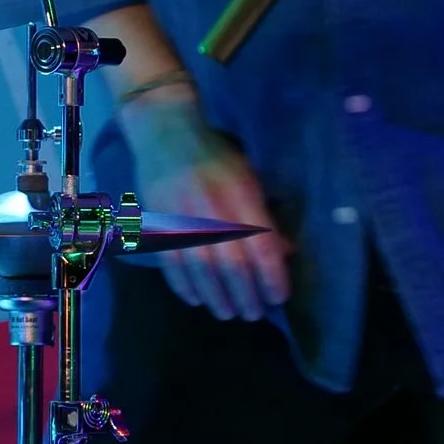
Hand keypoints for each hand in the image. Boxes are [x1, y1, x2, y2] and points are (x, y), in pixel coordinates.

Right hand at [119, 93, 288, 320]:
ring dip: (215, 296)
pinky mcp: (158, 219)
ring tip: (227, 313)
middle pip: (231, 262)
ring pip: (201, 268)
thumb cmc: (213, 154)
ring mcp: (181, 214)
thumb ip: (264, 216)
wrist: (164, 129)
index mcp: (239, 192)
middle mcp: (211, 205)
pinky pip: (171, 261)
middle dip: (245, 294)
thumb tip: (285, 254)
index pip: (261, 244)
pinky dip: (184, 285)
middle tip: (253, 314)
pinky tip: (196, 299)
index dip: (272, 275)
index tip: (278, 297)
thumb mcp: (247, 177)